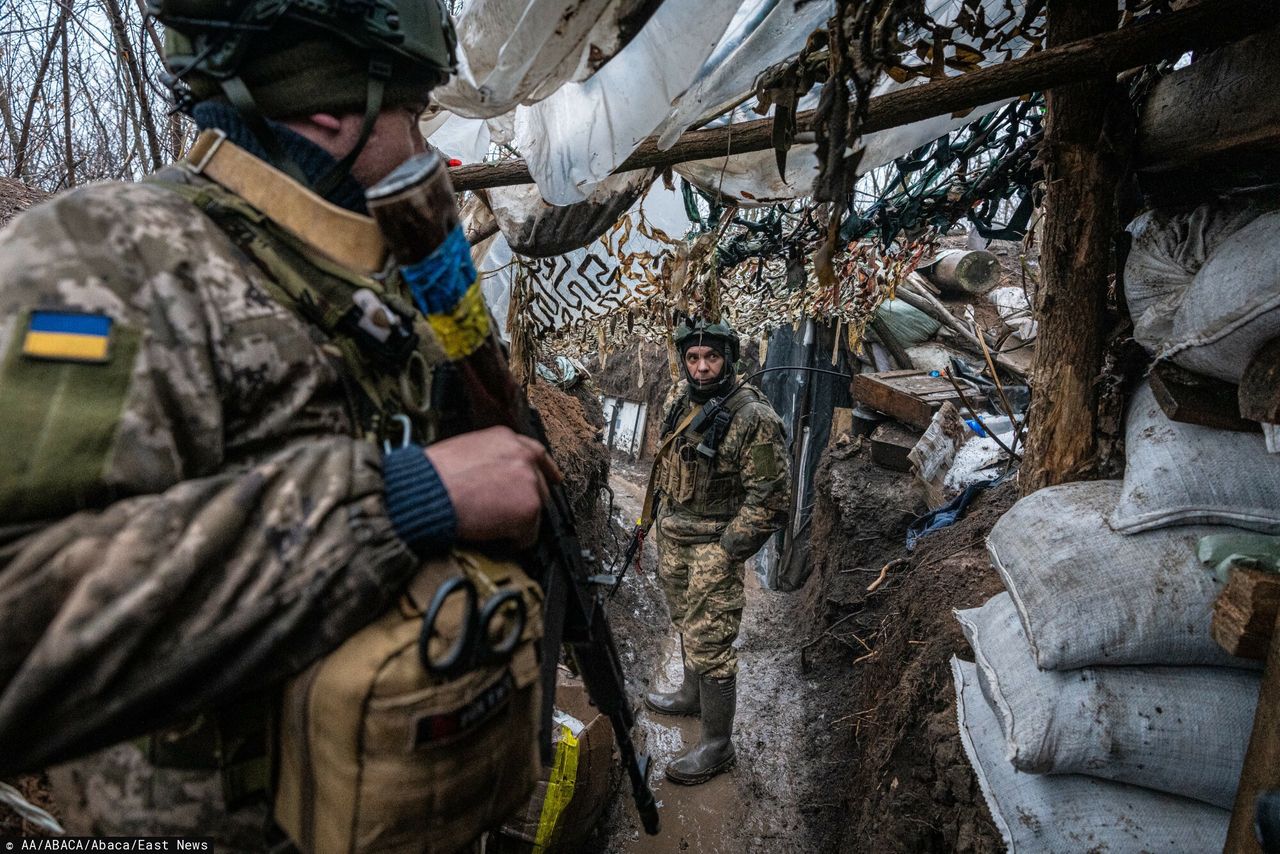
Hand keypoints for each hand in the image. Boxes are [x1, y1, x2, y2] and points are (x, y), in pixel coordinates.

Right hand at [425, 426, 561, 548]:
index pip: (536, 453)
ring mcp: (530, 482)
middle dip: (526, 501)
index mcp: (505, 438)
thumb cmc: (431, 476)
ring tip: (490, 526)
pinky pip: (528, 535)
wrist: (427, 493)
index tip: (551, 480)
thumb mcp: (463, 450)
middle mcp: (523, 455)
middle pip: (539, 484)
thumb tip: (492, 477)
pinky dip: (512, 542)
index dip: (544, 470)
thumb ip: (487, 459)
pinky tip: (492, 537)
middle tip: (506, 515)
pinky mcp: (530, 509)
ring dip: (517, 522)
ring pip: (535, 511)